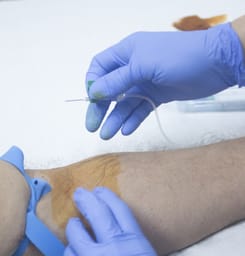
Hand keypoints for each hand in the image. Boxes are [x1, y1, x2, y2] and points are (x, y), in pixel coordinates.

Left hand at [64, 187, 194, 255]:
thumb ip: (131, 246)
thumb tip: (114, 237)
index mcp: (137, 241)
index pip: (119, 209)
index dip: (107, 197)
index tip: (99, 191)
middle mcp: (118, 247)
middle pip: (98, 214)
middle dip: (87, 200)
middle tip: (80, 193)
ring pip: (78, 235)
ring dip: (74, 227)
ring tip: (73, 224)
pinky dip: (70, 252)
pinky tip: (72, 251)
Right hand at [85, 22, 244, 138]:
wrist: (214, 64)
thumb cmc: (177, 57)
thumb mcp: (142, 66)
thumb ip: (117, 80)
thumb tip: (94, 92)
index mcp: (127, 52)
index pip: (100, 68)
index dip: (93, 84)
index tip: (92, 102)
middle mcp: (133, 67)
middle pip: (110, 90)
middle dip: (101, 108)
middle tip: (93, 127)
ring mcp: (146, 82)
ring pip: (125, 103)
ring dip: (116, 118)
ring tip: (107, 134)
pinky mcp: (158, 95)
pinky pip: (141, 109)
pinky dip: (133, 119)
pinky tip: (126, 130)